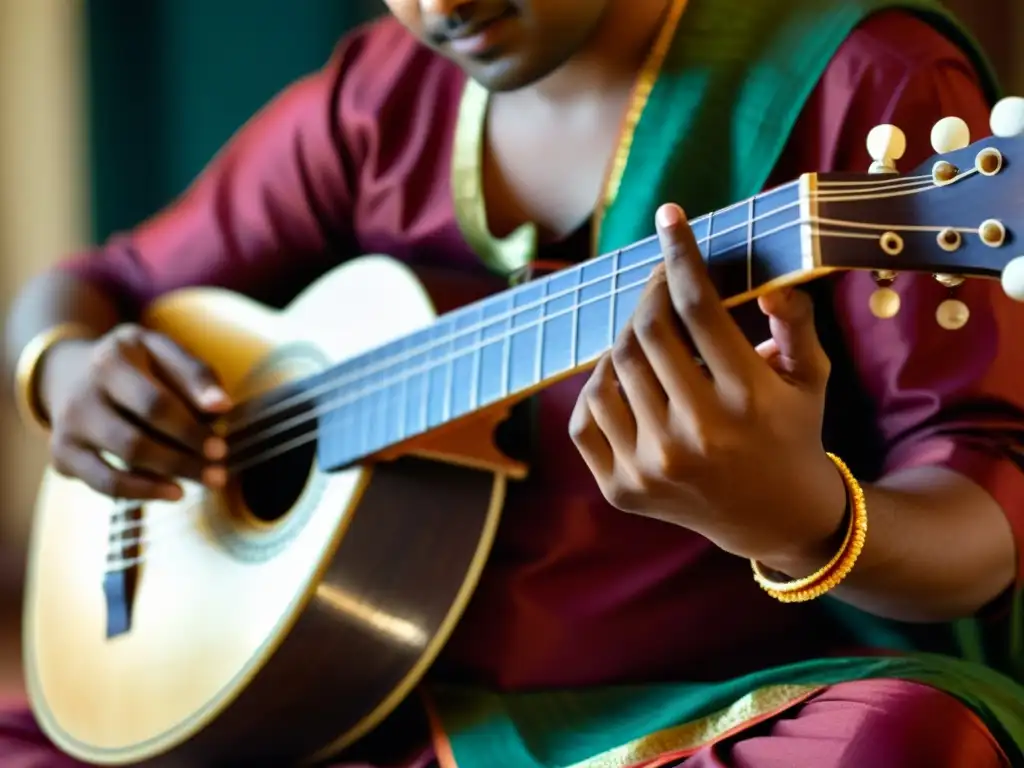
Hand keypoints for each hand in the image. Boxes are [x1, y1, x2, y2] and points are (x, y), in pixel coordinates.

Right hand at [42, 324, 231, 500]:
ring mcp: (69, 424)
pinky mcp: (63, 453)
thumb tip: (221, 406)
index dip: (190, 427)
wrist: (72, 372)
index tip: (222, 446)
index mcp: (114, 357)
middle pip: (138, 435)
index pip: (156, 401)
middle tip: (220, 468)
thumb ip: (195, 374)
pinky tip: (176, 491)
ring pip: (124, 457)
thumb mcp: (163, 352)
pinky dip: (144, 491)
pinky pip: (104, 482)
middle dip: (185, 455)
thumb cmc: (136, 364)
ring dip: (172, 473)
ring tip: (208, 479)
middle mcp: (85, 390)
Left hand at [569, 203, 845, 563]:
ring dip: (624, 341)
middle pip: (646, 333)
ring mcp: (652, 467)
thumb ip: (795, 322)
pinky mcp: (621, 490)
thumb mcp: (811, 376)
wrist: (776, 520)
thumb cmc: (792, 432)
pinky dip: (599, 388)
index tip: (670, 218)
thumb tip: (768, 282)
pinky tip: (626, 381)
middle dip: (649, 293)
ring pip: (609, 371)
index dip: (680, 254)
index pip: (698, 307)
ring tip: (650, 337)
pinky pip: (586, 418)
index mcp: (746, 400)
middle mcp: (696, 436)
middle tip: (658, 280)